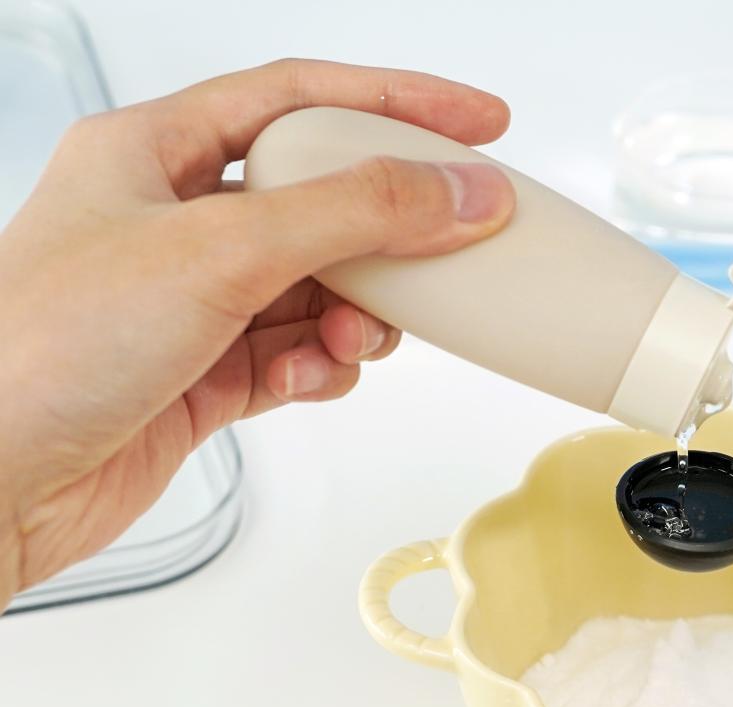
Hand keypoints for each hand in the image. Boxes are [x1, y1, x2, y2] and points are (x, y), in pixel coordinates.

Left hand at [0, 59, 515, 607]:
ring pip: (320, 286)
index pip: (300, 97)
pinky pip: (298, 354)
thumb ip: (355, 212)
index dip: (397, 101)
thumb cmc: (47, 346)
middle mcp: (172, 218)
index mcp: (152, 151)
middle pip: (322, 198)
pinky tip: (310, 378)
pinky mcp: (203, 374)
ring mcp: (190, 300)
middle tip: (454, 245)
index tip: (480, 123)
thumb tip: (461, 189)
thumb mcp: (220, 250)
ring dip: (356, 314)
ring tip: (356, 337)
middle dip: (387, 234)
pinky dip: (321, 367)